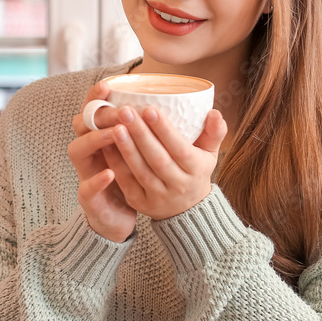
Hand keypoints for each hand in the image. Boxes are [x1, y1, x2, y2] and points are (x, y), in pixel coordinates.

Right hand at [68, 81, 136, 242]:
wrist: (119, 218)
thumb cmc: (132, 179)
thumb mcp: (141, 154)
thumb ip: (151, 133)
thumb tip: (174, 108)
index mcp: (100, 137)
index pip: (93, 110)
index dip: (96, 96)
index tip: (109, 83)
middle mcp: (88, 151)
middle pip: (82, 125)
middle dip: (100, 115)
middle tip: (121, 110)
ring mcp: (84, 173)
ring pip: (78, 150)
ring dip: (95, 140)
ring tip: (115, 133)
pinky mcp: (88, 197)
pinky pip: (87, 187)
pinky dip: (97, 180)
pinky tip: (110, 174)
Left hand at [103, 106, 226, 220]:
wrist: (187, 211)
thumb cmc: (196, 171)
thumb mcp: (210, 154)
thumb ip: (214, 133)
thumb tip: (215, 112)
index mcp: (196, 170)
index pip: (180, 149)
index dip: (165, 130)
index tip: (149, 109)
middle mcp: (178, 185)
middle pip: (158, 159)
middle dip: (141, 135)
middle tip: (125, 111)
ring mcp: (158, 197)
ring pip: (141, 171)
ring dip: (127, 149)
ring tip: (115, 126)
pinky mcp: (140, 203)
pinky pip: (126, 182)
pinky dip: (116, 163)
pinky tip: (105, 145)